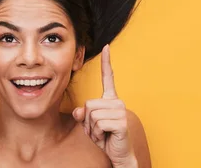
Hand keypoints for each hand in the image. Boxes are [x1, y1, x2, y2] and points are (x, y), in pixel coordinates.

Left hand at [72, 45, 136, 166]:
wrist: (118, 154)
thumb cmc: (104, 137)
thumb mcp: (88, 124)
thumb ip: (82, 115)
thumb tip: (79, 111)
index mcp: (110, 99)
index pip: (108, 77)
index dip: (106, 62)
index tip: (106, 46)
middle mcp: (117, 101)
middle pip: (88, 104)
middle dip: (88, 121)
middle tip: (98, 129)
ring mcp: (120, 110)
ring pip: (92, 114)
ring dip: (92, 128)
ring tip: (103, 133)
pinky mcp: (121, 121)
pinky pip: (98, 124)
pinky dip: (97, 133)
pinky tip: (107, 136)